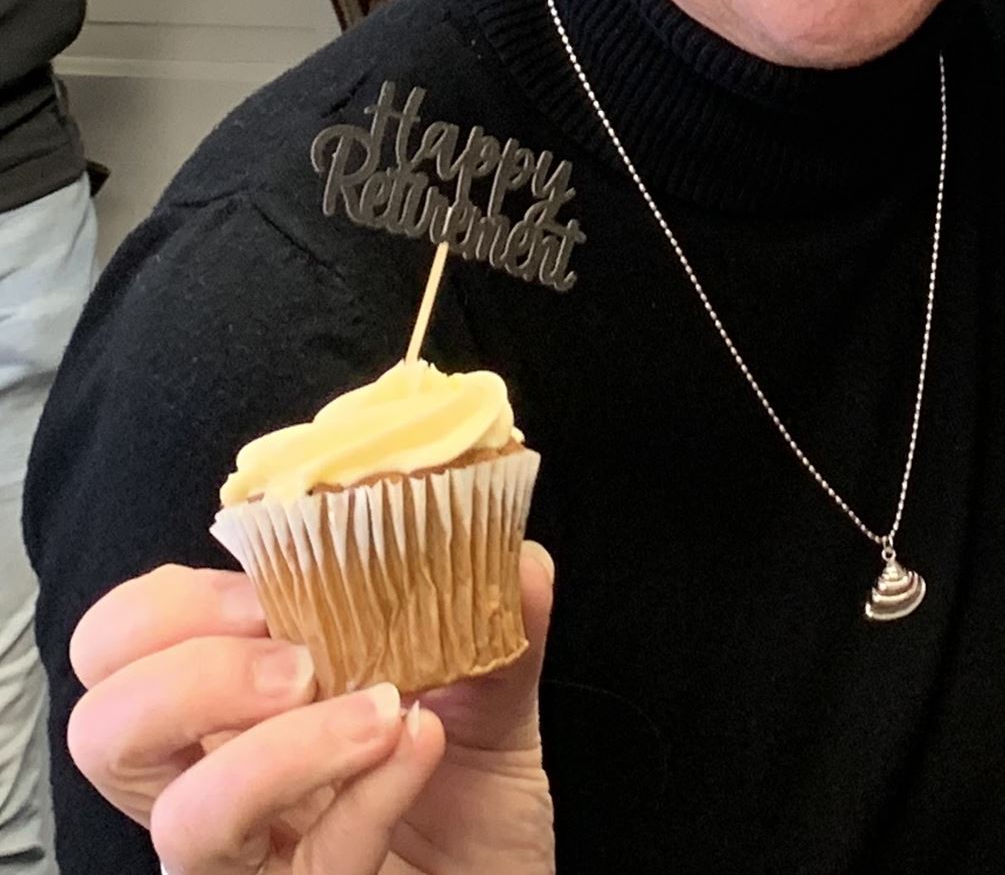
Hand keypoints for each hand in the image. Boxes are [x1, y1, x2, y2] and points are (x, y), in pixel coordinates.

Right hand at [66, 547, 556, 874]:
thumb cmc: (470, 798)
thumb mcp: (489, 686)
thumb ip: (491, 613)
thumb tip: (509, 553)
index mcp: (233, 708)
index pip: (124, 644)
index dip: (172, 605)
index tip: (268, 589)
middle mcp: (214, 786)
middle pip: (104, 730)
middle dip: (189, 677)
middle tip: (299, 665)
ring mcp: (244, 863)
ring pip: (183, 820)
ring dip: (280, 750)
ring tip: (376, 711)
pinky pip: (307, 865)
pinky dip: (371, 797)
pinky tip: (421, 749)